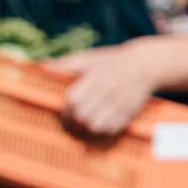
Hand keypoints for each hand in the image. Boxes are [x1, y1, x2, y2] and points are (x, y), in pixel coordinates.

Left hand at [47, 41, 161, 137]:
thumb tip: (43, 64)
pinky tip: (98, 124)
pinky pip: (110, 130)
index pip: (74, 99)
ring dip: (86, 127)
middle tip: (71, 119)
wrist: (145, 65)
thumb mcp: (88, 57)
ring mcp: (121, 104)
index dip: (65, 108)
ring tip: (83, 123)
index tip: (64, 111)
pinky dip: (101, 131)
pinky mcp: (129, 113)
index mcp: (96, 77)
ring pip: (95, 126)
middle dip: (73, 119)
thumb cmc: (111, 61)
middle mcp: (109, 91)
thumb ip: (65, 63)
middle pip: (83, 115)